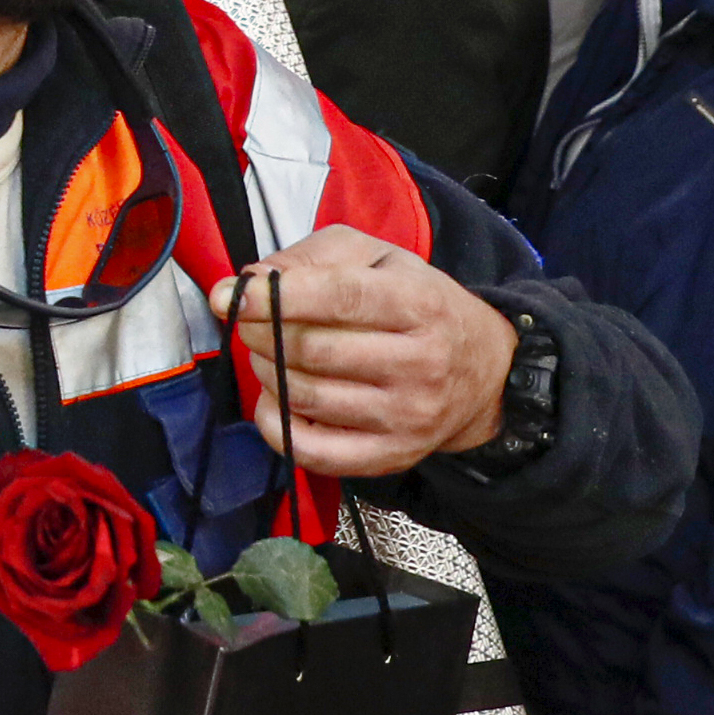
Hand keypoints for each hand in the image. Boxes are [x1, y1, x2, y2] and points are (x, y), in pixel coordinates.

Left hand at [218, 224, 519, 478]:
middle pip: (312, 351)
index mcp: (419, 303)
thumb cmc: (417, 304)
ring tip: (269, 354)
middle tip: (249, 322)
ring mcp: (406, 416)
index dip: (275, 297)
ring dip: (267, 371)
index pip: (339, 298)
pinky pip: (312, 450)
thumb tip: (253, 279)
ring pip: (305, 397)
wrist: (485, 373)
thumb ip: (315, 257)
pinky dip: (275, 423)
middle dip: (261, 333)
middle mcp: (420, 363)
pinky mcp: (391, 457)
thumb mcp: (379, 258)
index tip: (229, 296)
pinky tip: (275, 399)